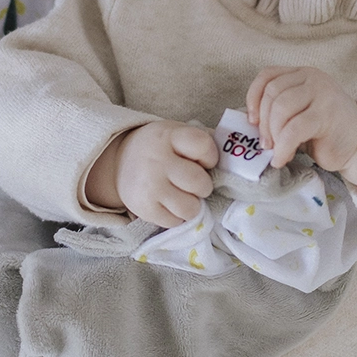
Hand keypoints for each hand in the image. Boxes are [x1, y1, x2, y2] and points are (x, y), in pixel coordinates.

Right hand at [86, 121, 217, 227]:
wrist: (120, 161)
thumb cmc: (161, 148)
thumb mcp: (177, 134)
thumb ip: (204, 141)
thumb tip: (236, 154)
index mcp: (170, 136)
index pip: (203, 145)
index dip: (210, 156)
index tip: (204, 161)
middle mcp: (158, 160)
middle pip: (199, 182)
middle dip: (203, 185)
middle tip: (194, 182)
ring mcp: (150, 186)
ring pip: (190, 208)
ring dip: (193, 205)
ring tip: (184, 195)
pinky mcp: (144, 208)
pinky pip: (175, 222)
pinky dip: (178, 216)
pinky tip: (170, 203)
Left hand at [246, 66, 356, 170]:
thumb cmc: (324, 129)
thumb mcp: (300, 110)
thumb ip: (280, 108)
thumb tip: (251, 122)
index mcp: (302, 73)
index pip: (268, 75)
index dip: (253, 97)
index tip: (251, 121)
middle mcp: (312, 78)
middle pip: (273, 93)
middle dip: (264, 122)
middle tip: (266, 144)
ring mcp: (321, 94)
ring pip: (281, 108)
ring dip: (273, 134)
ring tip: (276, 151)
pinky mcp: (327, 115)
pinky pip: (294, 129)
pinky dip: (283, 147)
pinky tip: (282, 158)